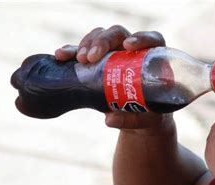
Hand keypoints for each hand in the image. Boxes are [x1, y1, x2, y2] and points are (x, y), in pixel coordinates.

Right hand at [54, 25, 170, 130]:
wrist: (138, 119)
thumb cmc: (149, 116)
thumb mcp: (145, 120)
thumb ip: (131, 120)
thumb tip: (109, 119)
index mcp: (153, 59)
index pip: (151, 39)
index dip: (141, 38)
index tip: (128, 46)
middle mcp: (134, 51)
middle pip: (119, 34)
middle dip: (103, 41)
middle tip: (92, 57)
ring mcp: (114, 53)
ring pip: (100, 36)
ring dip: (87, 44)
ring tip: (80, 60)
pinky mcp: (97, 60)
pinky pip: (83, 51)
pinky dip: (71, 52)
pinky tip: (61, 55)